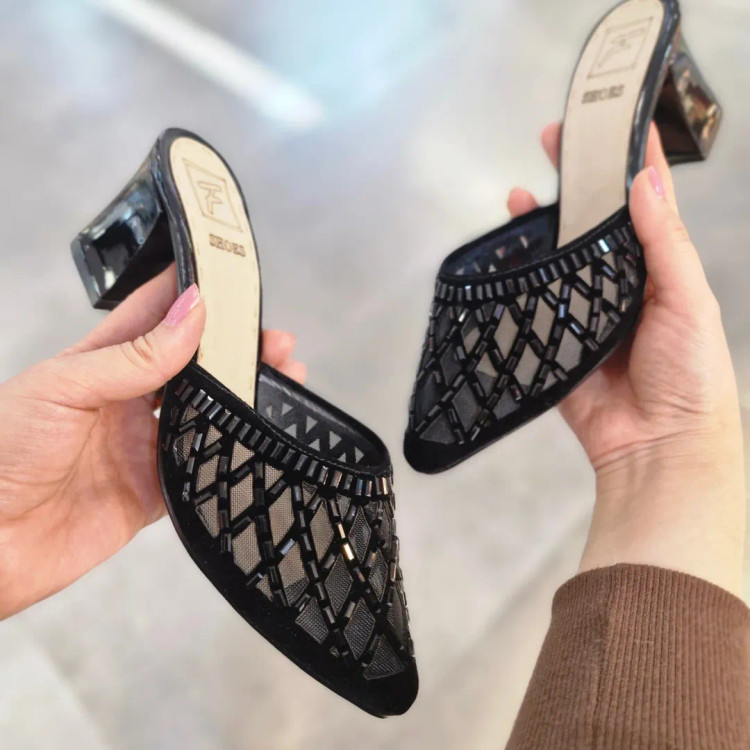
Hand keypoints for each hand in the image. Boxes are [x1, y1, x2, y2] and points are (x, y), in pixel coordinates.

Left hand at [0, 267, 305, 617]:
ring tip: (281, 380)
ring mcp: (139, 446)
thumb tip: (193, 313)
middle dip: (234, 350)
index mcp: (100, 363)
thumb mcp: (66, 387)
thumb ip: (135, 356)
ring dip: (241, 399)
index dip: (193, 296)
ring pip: (204, 415)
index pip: (155, 316)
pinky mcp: (149, 491)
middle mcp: (125, 401)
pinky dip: (227, 456)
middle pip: (192, 367)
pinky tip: (255, 440)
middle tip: (273, 342)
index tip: (233, 281)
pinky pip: (198, 470)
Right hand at [509, 123, 744, 594]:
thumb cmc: (691, 375)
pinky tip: (509, 257)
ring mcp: (586, 312)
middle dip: (574, 183)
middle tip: (553, 145)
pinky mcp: (558, 341)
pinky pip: (535, 306)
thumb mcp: (689, 301)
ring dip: (541, 226)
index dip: (630, 162)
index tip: (615, 122)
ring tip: (522, 195)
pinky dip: (521, 281)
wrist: (658, 445)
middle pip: (592, 224)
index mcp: (660, 269)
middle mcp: (621, 284)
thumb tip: (645, 185)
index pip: (644, 204)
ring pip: (559, 259)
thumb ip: (667, 245)